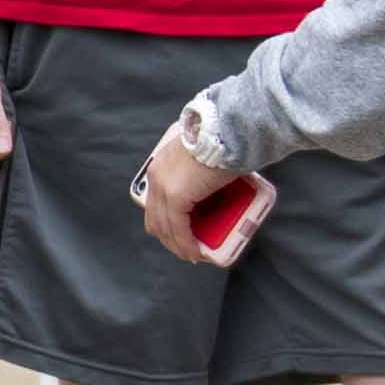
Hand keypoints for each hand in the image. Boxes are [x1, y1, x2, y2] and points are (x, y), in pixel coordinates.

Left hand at [139, 128, 246, 265]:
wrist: (230, 129)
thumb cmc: (227, 139)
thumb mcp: (205, 155)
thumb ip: (203, 169)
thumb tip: (217, 179)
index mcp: (160, 165)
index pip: (154, 202)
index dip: (166, 222)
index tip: (180, 234)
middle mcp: (156, 176)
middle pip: (155, 218)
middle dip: (171, 238)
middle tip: (188, 249)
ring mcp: (164, 186)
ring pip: (165, 228)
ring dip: (179, 246)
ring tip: (194, 255)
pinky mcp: (176, 196)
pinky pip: (178, 230)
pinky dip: (186, 245)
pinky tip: (196, 253)